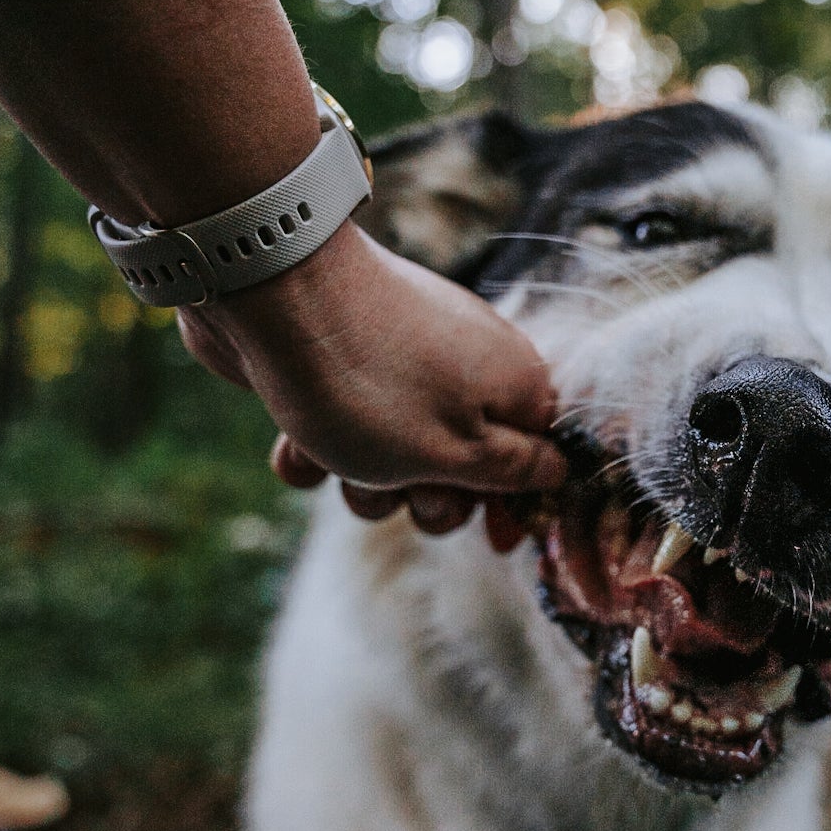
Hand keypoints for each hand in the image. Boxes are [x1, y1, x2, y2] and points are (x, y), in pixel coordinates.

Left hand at [178, 219, 565, 534]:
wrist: (271, 292)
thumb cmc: (372, 384)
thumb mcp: (456, 451)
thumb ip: (513, 472)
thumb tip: (559, 471)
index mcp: (512, 383)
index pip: (538, 456)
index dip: (515, 502)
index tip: (494, 539)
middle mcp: (464, 367)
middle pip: (463, 467)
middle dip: (428, 495)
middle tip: (402, 486)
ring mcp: (400, 363)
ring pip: (395, 455)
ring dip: (365, 477)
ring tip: (337, 454)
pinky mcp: (340, 362)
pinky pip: (340, 427)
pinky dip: (318, 446)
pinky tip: (294, 444)